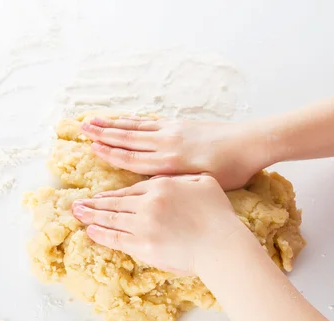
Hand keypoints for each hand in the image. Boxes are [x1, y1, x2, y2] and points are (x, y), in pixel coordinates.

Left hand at [71, 175, 246, 274]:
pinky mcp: (143, 246)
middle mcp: (148, 203)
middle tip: (76, 205)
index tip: (99, 197)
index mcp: (161, 186)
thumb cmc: (218, 214)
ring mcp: (143, 225)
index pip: (129, 190)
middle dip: (94, 204)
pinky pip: (116, 239)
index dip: (112, 195)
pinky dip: (102, 235)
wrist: (221, 244)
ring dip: (92, 217)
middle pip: (115, 203)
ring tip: (77, 215)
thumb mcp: (203, 182)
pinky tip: (91, 232)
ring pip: (111, 219)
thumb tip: (165, 179)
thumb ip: (181, 178)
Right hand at [80, 117, 272, 189]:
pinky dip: (134, 121)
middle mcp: (166, 144)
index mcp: (170, 163)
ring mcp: (173, 132)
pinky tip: (125, 119)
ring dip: (114, 124)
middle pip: (128, 138)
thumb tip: (152, 187)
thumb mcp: (201, 184)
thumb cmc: (230, 171)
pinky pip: (150, 123)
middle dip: (104, 134)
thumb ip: (175, 185)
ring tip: (95, 119)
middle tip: (83, 128)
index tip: (92, 148)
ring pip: (136, 127)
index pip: (132, 158)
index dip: (110, 153)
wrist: (251, 143)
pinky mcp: (181, 124)